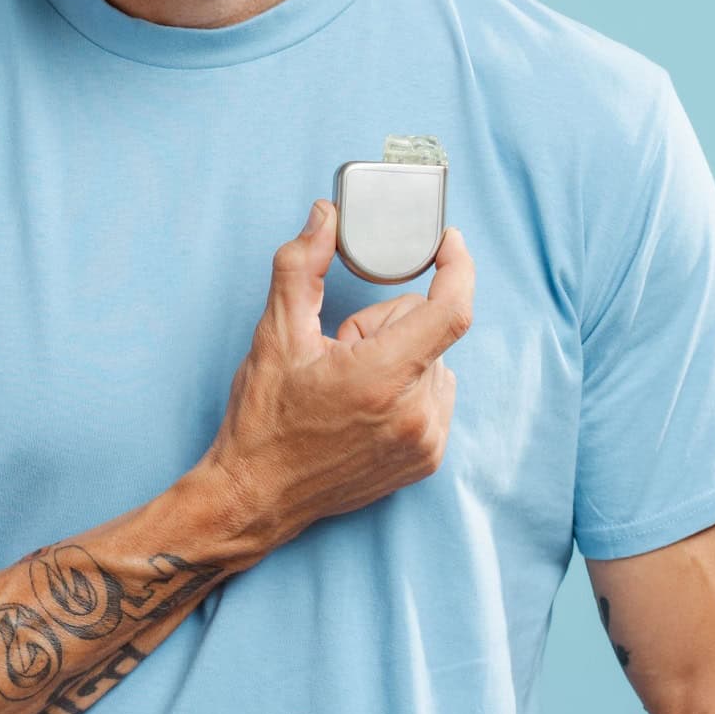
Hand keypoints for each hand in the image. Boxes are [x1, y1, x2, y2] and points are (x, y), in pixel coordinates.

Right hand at [196, 199, 474, 551]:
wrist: (257, 497)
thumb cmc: (263, 420)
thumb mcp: (274, 335)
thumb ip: (302, 265)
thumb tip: (326, 216)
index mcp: (382, 378)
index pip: (451, 310)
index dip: (458, 268)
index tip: (447, 244)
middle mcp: (415, 414)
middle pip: (427, 330)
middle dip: (386, 324)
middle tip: (339, 352)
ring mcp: (426, 441)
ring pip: (432, 362)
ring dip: (398, 359)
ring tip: (348, 386)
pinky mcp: (427, 460)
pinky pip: (435, 396)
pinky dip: (406, 388)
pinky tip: (364, 407)